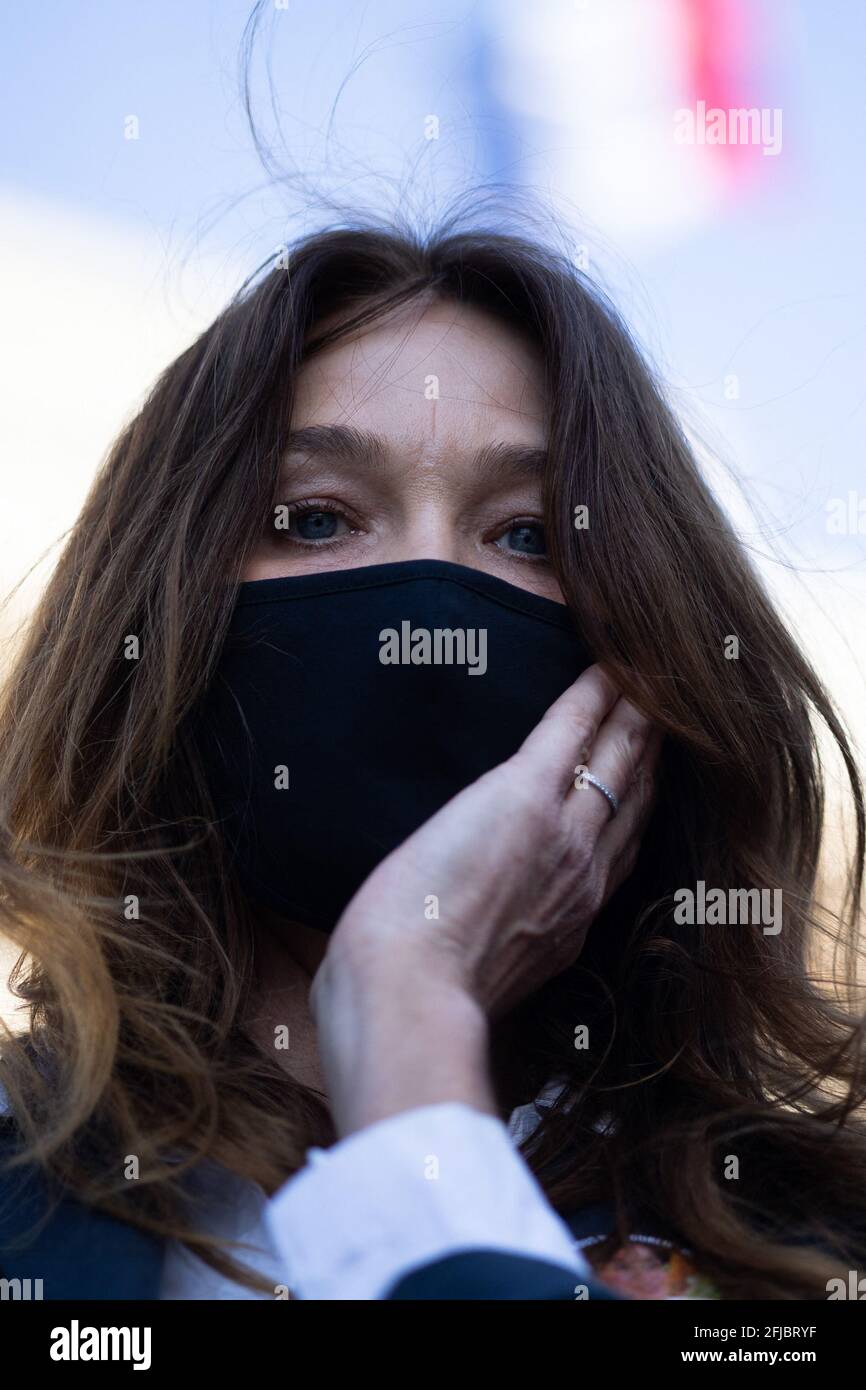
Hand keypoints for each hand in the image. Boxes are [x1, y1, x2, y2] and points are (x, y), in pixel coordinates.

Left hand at [311, 665, 659, 1134]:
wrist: (409, 992)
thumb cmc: (418, 997)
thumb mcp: (479, 981)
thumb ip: (495, 951)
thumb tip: (472, 942)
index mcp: (569, 924)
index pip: (621, 851)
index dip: (640, 807)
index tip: (652, 777)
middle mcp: (584, 877)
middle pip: (636, 801)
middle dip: (655, 755)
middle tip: (671, 713)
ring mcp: (563, 834)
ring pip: (619, 760)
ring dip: (637, 714)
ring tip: (649, 677)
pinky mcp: (524, 797)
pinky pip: (572, 731)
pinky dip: (594, 695)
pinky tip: (607, 666)